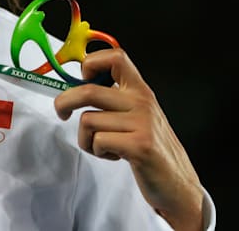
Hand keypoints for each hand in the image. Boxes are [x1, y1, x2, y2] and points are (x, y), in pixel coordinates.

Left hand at [54, 48, 204, 230]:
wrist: (177, 182)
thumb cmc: (149, 146)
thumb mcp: (136, 114)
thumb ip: (113, 98)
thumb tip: (77, 85)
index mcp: (139, 90)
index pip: (115, 57)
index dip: (91, 63)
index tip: (82, 78)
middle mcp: (141, 101)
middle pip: (88, 91)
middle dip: (64, 102)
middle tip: (62, 113)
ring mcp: (142, 123)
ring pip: (88, 120)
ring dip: (85, 138)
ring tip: (102, 146)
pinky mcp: (140, 145)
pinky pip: (98, 141)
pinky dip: (97, 151)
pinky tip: (113, 155)